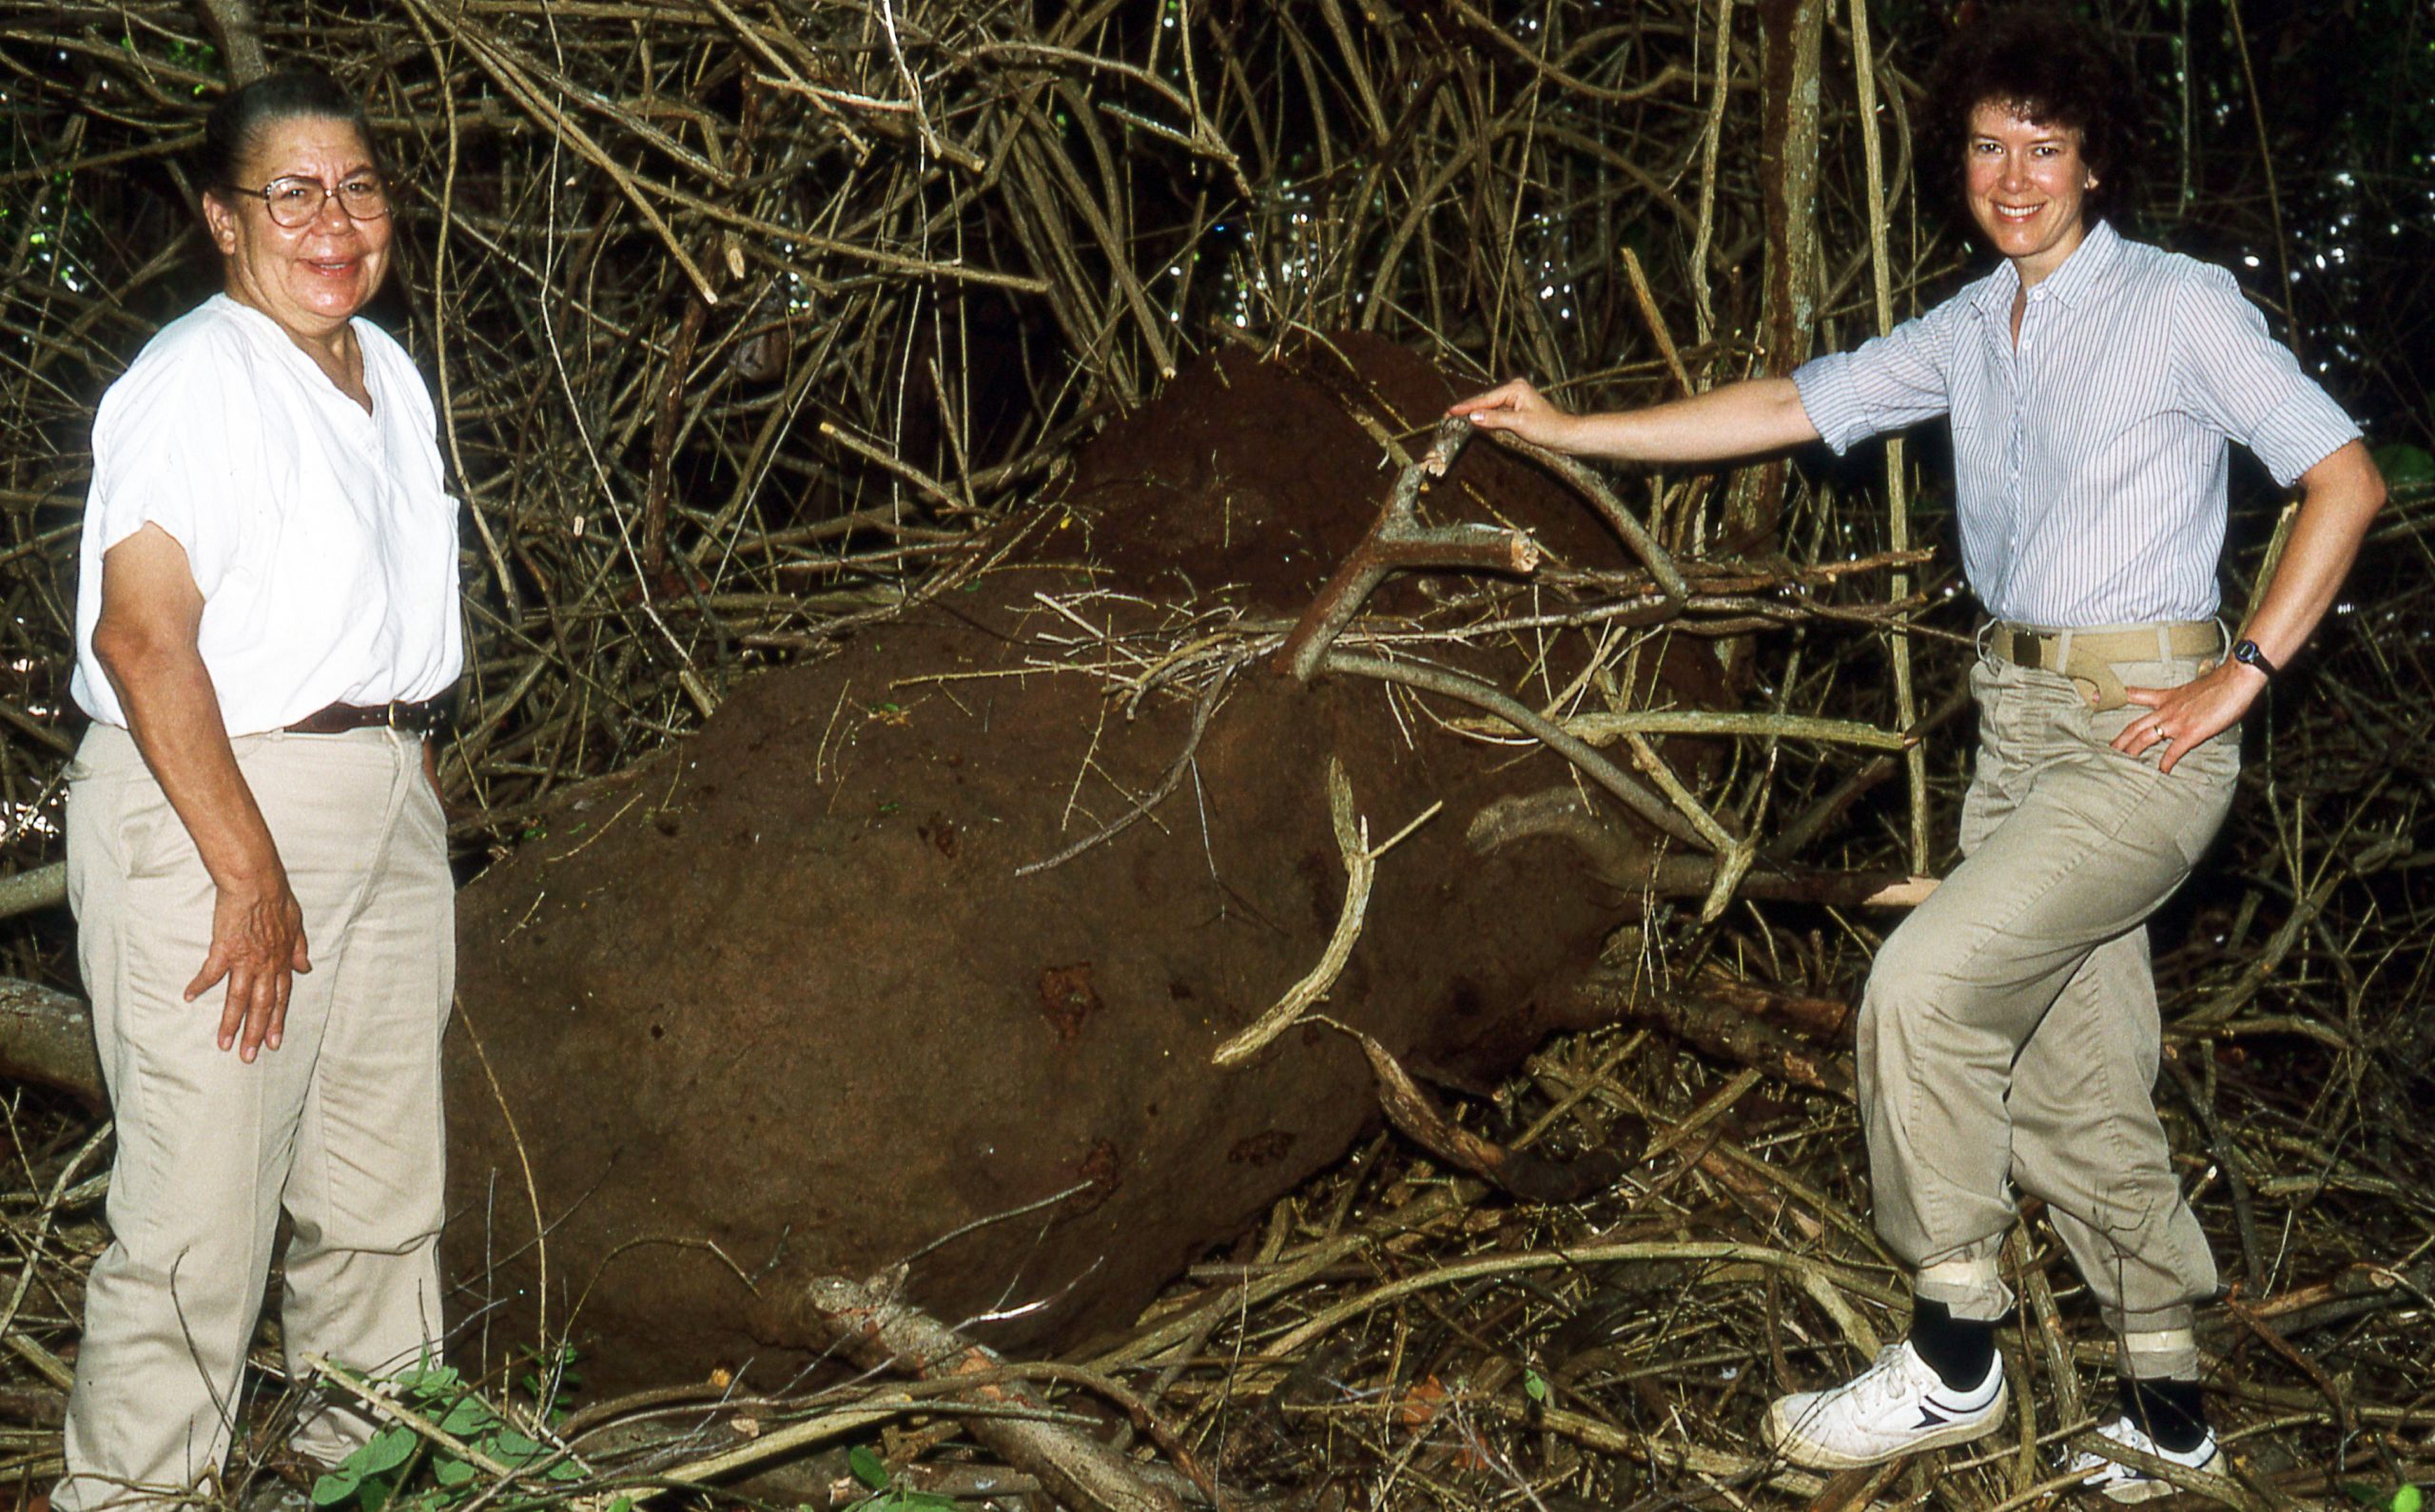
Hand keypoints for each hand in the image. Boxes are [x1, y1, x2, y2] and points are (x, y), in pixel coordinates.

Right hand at [187, 872, 310, 1061]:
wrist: (257, 881)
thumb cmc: (277, 898)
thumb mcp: (297, 925)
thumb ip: (300, 949)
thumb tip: (306, 968)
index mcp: (281, 960)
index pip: (281, 998)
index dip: (277, 1020)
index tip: (274, 1042)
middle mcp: (265, 965)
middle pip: (261, 1005)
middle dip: (256, 1033)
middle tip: (249, 1057)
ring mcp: (244, 959)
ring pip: (238, 998)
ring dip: (230, 1023)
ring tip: (223, 1044)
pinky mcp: (223, 949)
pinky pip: (210, 972)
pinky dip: (199, 985)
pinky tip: (187, 997)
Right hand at [1447, 378, 1583, 451]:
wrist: (1565, 435)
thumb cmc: (1547, 428)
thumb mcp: (1519, 423)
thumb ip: (1495, 419)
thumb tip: (1473, 417)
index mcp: (1515, 388)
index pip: (1485, 399)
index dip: (1466, 407)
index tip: (1449, 412)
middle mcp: (1514, 389)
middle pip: (1485, 401)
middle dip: (1467, 410)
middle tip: (1447, 416)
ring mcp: (1515, 398)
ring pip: (1489, 407)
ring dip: (1474, 414)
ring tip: (1455, 419)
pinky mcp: (1516, 408)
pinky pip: (1496, 412)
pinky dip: (1485, 418)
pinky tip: (1473, 421)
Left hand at [2114, 661, 2265, 774]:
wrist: (2235, 679)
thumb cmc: (2221, 683)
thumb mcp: (2194, 689)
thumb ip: (2185, 700)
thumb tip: (2189, 705)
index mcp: (2167, 697)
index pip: (2135, 695)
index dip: (2115, 696)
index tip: (2096, 697)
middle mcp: (2166, 709)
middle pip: (2134, 726)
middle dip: (2119, 740)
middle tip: (2107, 750)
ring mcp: (2177, 721)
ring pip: (2145, 737)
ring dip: (2132, 751)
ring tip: (2121, 763)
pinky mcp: (2191, 732)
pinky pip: (2173, 751)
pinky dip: (2166, 763)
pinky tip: (2162, 772)